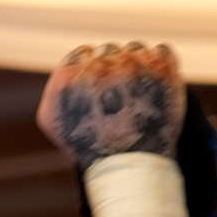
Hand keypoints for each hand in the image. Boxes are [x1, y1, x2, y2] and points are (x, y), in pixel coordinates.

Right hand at [38, 43, 184, 164]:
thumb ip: (55, 88)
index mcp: (70, 75)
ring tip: (137, 97)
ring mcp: (133, 64)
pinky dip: (160, 66)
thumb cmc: (90, 148)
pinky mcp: (162, 67)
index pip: (82, 54)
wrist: (131, 167)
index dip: (89, 72)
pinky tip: (154, 89)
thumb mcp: (54, 122)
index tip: (96, 91)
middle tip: (117, 98)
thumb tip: (68, 67)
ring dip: (136, 67)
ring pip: (135, 49)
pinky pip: (162, 51)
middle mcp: (100, 65)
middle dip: (112, 70)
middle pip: (108, 51)